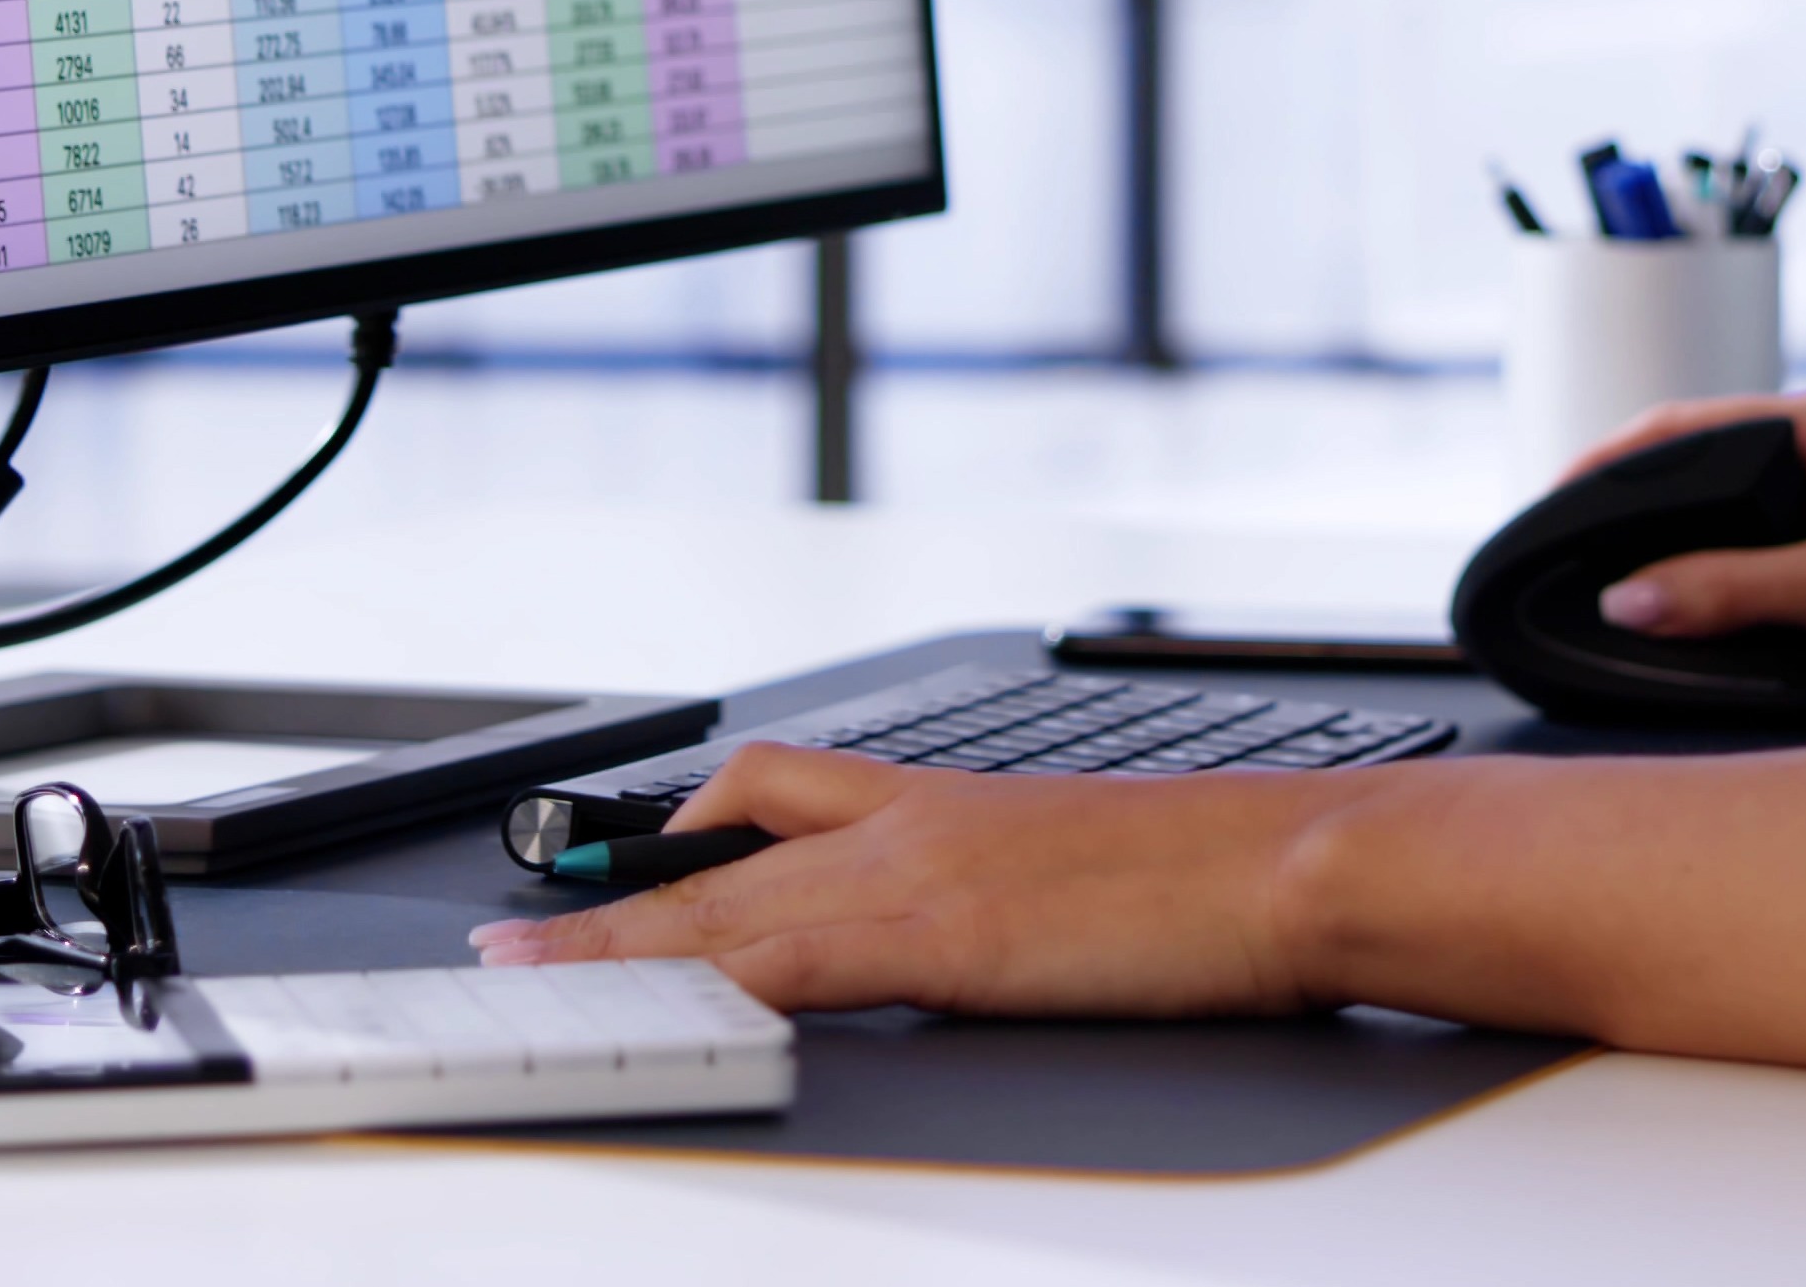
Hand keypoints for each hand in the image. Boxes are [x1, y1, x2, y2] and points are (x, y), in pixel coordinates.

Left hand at [466, 744, 1339, 1013]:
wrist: (1288, 863)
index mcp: (948, 805)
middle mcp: (911, 824)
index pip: (782, 798)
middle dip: (612, 896)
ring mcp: (914, 873)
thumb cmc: (1221, 880)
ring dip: (615, 943)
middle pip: (721, 854)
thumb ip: (1019, 895)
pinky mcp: (933, 932)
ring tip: (527, 969)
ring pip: (722, 905)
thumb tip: (995, 942)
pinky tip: (649, 1006)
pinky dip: (701, 982)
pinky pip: (781, 958)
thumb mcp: (1090, 877)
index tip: (622, 860)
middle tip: (517, 930)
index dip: (686, 834)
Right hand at [1554, 386, 1805, 712]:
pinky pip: (1763, 563)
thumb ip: (1726, 591)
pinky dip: (1719, 586)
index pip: (1681, 428)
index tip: (1548, 501)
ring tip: (1611, 591)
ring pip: (1728, 522)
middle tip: (1564, 555)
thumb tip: (1624, 597)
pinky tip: (1692, 622)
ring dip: (1676, 552)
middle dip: (1629, 510)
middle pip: (1695, 471)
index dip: (1606, 462)